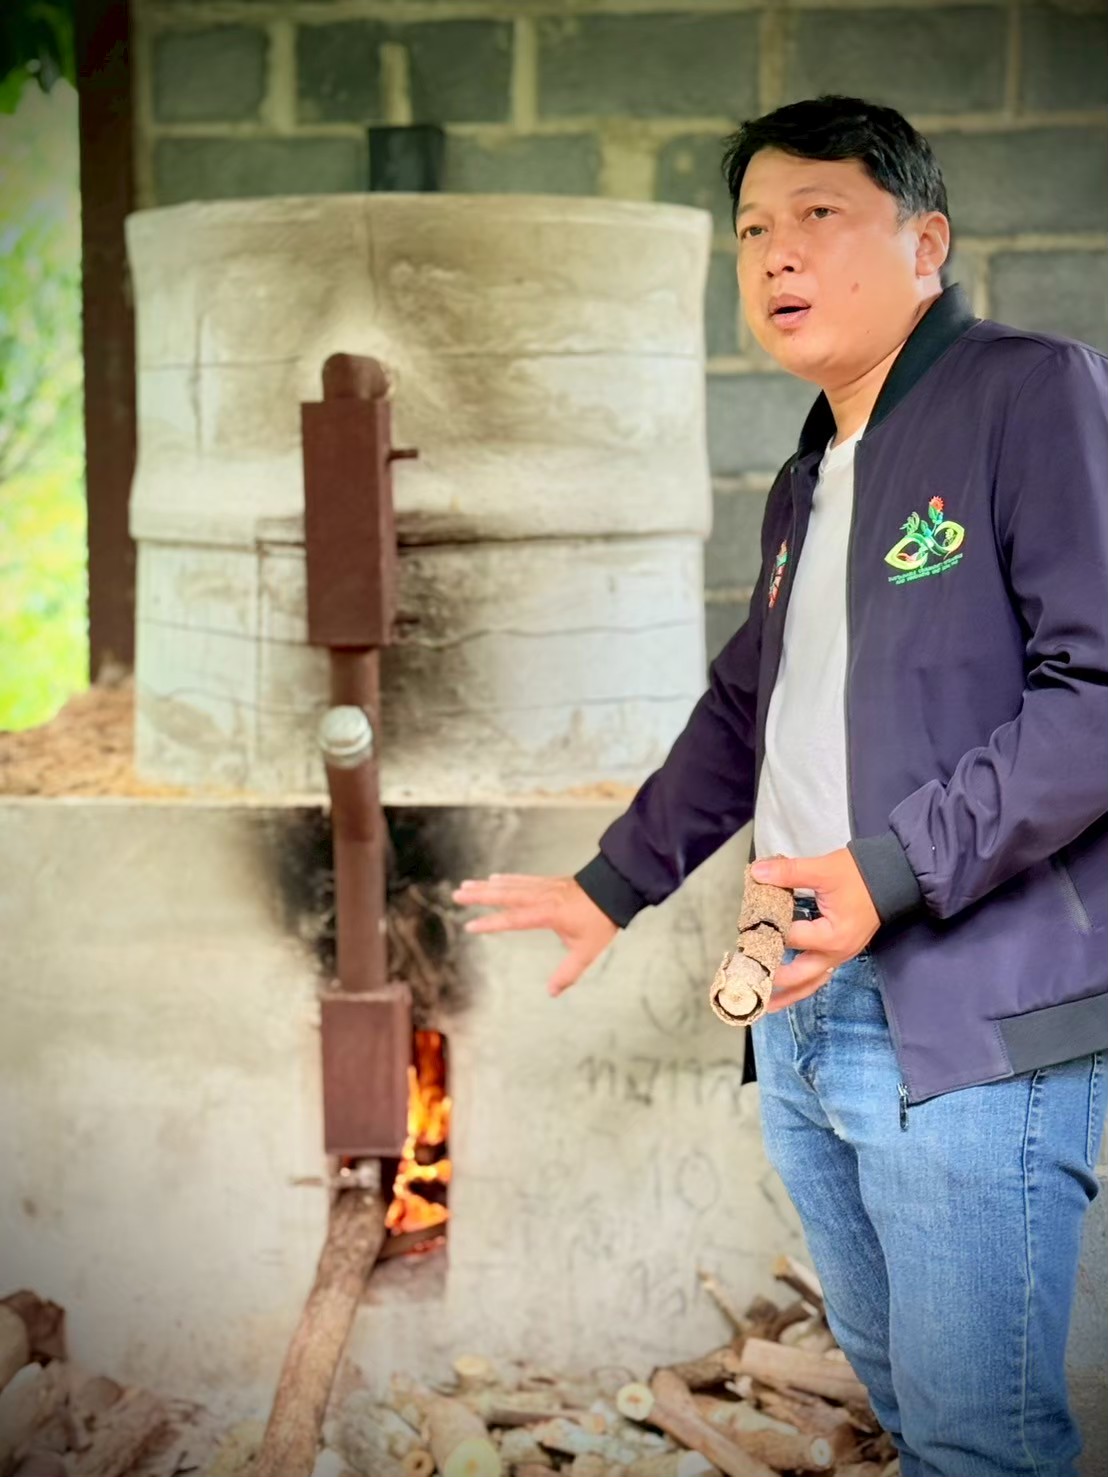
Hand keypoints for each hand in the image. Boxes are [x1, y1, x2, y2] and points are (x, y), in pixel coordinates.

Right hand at [451, 874, 617, 996]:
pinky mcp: (550, 882)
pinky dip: (507, 879)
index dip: (490, 923)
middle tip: (457, 894)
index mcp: (547, 914)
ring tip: (466, 885)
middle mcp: (542, 897)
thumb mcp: (587, 951)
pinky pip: (523, 879)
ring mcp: (545, 887)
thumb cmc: (601, 920)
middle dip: (479, 895)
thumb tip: (552, 992)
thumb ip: (568, 973)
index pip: (512, 919)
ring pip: (510, 885)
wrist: (616, 889)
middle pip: (504, 895)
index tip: (470, 925)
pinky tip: (495, 878)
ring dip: (487, 885)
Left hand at [749, 848, 879, 1011]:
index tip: (744, 926)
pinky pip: (818, 975)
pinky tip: (789, 987)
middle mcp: (836, 953)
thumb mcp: (823, 869)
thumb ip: (789, 873)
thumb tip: (758, 872)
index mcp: (830, 937)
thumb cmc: (860, 875)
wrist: (893, 877)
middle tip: (747, 982)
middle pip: (799, 977)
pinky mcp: (841, 952)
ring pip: (810, 983)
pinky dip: (802, 983)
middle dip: (772, 980)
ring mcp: (840, 956)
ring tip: (765, 1004)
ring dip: (788, 994)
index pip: (789, 939)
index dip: (765, 931)